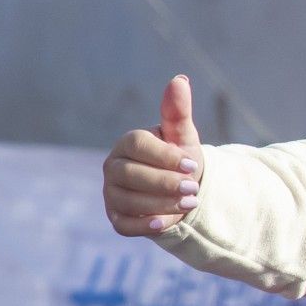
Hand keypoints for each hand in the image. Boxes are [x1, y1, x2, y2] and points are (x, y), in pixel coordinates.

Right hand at [103, 75, 204, 235]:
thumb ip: (178, 111)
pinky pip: (124, 224)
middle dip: (165, 183)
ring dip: (161, 204)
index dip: (165, 156)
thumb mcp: (183, 136)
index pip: (138, 146)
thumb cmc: (180, 158)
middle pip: (131, 175)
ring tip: (190, 203)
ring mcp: (112, 193)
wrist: (181, 189)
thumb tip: (180, 79)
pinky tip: (166, 223)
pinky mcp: (116, 217)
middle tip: (193, 188)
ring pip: (129, 201)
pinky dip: (145, 225)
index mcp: (128, 143)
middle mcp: (113, 167)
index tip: (192, 164)